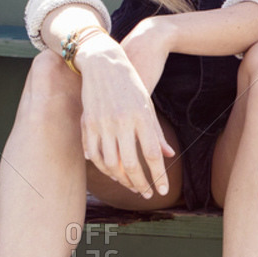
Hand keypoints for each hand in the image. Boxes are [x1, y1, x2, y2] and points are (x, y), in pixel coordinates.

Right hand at [75, 32, 174, 198]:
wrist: (103, 63)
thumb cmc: (131, 85)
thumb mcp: (147, 106)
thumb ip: (156, 132)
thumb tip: (169, 156)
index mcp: (141, 116)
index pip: (152, 154)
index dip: (158, 176)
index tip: (162, 191)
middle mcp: (122, 121)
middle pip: (131, 163)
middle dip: (139, 183)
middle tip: (145, 193)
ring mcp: (102, 123)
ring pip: (110, 163)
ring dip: (121, 179)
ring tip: (130, 184)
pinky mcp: (88, 123)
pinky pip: (94, 154)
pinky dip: (102, 167)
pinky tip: (112, 172)